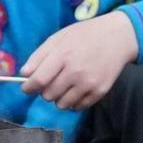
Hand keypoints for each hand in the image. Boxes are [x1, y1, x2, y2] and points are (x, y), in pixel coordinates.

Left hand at [19, 12, 137, 111]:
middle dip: (45, 91)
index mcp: (63, 55)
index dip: (28, 87)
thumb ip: (39, 55)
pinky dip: (73, 101)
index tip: (27, 87)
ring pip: (62, 104)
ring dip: (59, 98)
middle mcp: (75, 72)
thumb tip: (24, 74)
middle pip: (48, 95)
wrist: (118, 37)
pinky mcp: (100, 92)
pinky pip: (78, 107)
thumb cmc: (85, 34)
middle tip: (51, 81)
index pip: (38, 81)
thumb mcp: (59, 37)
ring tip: (65, 85)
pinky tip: (77, 89)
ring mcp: (89, 83)